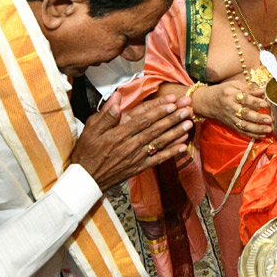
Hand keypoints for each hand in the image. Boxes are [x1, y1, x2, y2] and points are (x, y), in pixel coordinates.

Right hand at [70, 95, 193, 190]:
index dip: (159, 109)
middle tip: (187, 107)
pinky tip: (184, 145)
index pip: (143, 118)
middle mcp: (130, 145)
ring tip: (189, 122)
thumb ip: (105, 114)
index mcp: (119, 133)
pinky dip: (171, 152)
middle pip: (155, 128)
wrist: (86, 178)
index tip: (172, 100)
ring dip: (176, 132)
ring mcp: (136, 157)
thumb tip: (117, 98)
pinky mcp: (139, 167)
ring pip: (160, 142)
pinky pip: (158, 159)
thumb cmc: (87, 151)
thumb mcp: (90, 129)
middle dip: (173, 117)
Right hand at [195, 79, 270, 137]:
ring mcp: (231, 118)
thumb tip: (264, 91)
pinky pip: (242, 131)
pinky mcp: (232, 125)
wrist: (208, 102)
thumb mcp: (234, 85)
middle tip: (269, 119)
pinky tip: (262, 135)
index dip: (255, 102)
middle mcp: (230, 108)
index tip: (265, 104)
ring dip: (257, 129)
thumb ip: (249, 89)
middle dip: (258, 118)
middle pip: (245, 114)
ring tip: (268, 129)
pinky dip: (252, 135)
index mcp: (231, 95)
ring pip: (244, 125)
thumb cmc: (223, 91)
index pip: (244, 99)